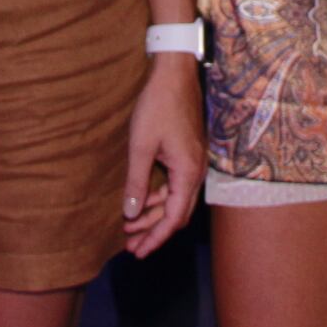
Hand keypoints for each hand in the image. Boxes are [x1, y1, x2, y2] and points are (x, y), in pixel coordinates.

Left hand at [121, 54, 204, 257]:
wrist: (174, 74)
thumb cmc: (158, 106)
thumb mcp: (141, 146)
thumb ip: (137, 182)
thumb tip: (131, 214)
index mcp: (188, 172)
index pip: (174, 218)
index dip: (156, 238)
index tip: (138, 252)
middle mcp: (196, 171)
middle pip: (178, 214)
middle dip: (154, 231)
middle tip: (131, 246)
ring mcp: (194, 162)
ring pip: (176, 200)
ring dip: (155, 214)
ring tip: (131, 226)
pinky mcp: (188, 153)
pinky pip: (176, 185)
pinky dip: (160, 197)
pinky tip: (143, 199)